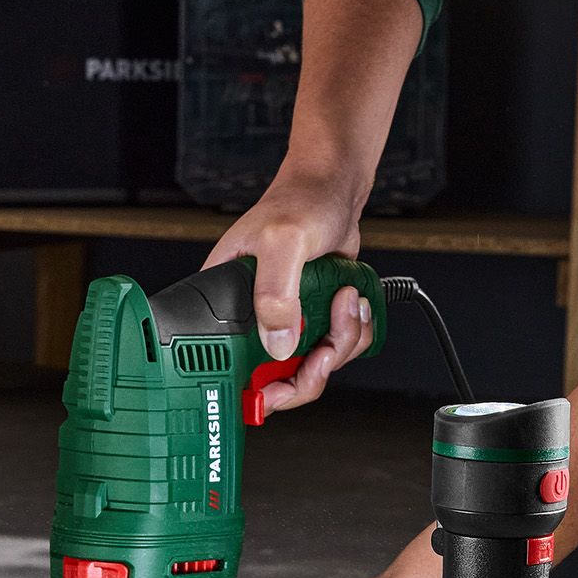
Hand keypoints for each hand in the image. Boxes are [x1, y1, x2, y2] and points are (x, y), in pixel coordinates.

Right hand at [200, 0, 422, 413]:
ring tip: (342, 301)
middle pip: (278, 381)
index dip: (258, 390)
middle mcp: (253, 318)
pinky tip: (350, 301)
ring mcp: (286, 322)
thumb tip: (276, 341)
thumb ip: (276, 291)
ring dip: (340, 342)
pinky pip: (335, 349)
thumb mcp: (283, 241)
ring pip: (313, 366)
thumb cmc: (301, 201)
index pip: (230, 369)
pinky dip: (353, 332)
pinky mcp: (313, 319)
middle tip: (325, 345)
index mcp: (224, 303)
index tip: (280, 387)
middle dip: (312, 368)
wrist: (334, 186)